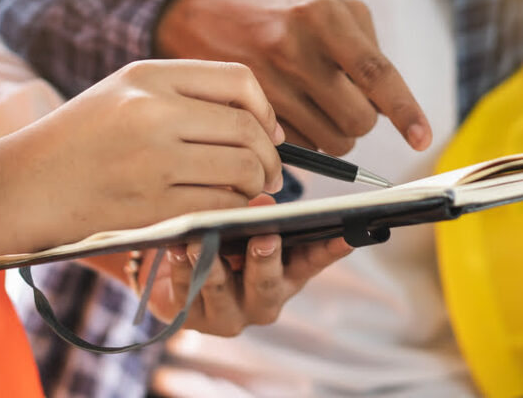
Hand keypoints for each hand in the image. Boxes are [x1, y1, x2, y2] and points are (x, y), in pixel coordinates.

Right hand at [0, 59, 284, 253]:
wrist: (19, 185)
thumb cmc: (75, 140)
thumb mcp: (122, 94)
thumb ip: (184, 96)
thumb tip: (259, 124)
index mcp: (148, 75)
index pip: (238, 79)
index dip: (265, 109)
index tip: (269, 132)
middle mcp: (152, 110)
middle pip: (247, 128)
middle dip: (270, 156)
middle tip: (270, 173)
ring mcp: (152, 159)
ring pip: (241, 169)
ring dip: (257, 185)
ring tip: (252, 192)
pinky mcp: (149, 206)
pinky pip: (220, 205)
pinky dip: (235, 210)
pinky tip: (227, 211)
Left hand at [143, 195, 352, 335]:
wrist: (176, 278)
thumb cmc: (222, 245)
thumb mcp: (246, 227)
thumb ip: (257, 215)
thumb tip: (263, 203)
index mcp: (286, 275)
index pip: (313, 261)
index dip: (330, 249)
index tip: (346, 233)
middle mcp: (263, 301)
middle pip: (268, 285)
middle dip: (266, 260)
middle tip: (264, 237)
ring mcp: (228, 315)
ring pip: (222, 291)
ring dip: (213, 265)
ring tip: (201, 242)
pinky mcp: (192, 319)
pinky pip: (185, 292)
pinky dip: (180, 268)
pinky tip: (176, 249)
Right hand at [156, 0, 431, 153]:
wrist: (198, 7)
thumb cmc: (275, 6)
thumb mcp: (325, 1)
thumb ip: (365, 45)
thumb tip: (387, 105)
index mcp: (322, 14)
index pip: (375, 73)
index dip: (405, 110)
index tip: (423, 139)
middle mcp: (293, 47)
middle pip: (356, 121)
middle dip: (362, 123)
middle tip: (349, 105)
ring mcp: (265, 80)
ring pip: (329, 141)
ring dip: (335, 134)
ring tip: (317, 105)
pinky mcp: (246, 107)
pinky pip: (297, 145)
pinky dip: (304, 137)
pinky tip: (290, 110)